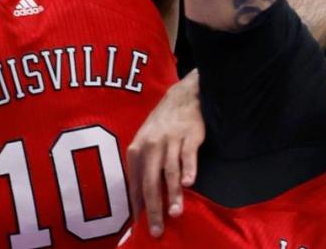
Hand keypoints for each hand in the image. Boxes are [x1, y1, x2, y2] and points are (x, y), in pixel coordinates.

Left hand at [127, 70, 204, 237]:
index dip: (137, 207)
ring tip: (175, 213)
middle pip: (150, 182)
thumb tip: (140, 202)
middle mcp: (151, 146)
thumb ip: (143, 170)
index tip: (141, 227)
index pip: (135, 184)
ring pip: (170, 172)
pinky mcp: (190, 136)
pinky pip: (188, 155)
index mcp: (137, 150)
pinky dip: (189, 169)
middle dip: (153, 208)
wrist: (182, 96)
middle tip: (157, 229)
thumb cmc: (162, 125)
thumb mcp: (145, 143)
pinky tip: (189, 183)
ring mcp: (171, 141)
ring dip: (172, 194)